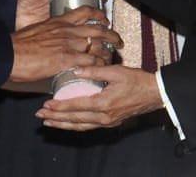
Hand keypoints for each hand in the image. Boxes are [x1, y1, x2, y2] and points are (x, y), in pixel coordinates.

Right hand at [8, 8, 122, 83]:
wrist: (9, 55)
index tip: (104, 19)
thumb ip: (49, 33)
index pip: (85, 12)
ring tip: (112, 59)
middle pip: (97, 28)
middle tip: (118, 41)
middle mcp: (67, 30)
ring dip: (108, 53)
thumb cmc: (18, 45)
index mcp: (59, 21)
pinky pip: (90, 61)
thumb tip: (52, 40)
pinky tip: (102, 70)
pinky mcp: (66, 59)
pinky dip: (99, 65)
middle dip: (112, 35)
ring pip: (97, 45)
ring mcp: (68, 44)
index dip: (98, 14)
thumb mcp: (37, 31)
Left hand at [36, 65, 162, 130]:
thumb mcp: (115, 71)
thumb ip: (95, 70)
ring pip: (80, 126)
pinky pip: (88, 127)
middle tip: (41, 114)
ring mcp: (107, 121)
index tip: (47, 104)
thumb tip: (76, 67)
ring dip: (63, 124)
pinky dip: (75, 126)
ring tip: (49, 122)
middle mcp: (104, 116)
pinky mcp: (110, 122)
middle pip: (75, 119)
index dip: (60, 106)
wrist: (154, 93)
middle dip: (56, 117)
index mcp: (104, 103)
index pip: (76, 106)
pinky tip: (68, 123)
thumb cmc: (137, 80)